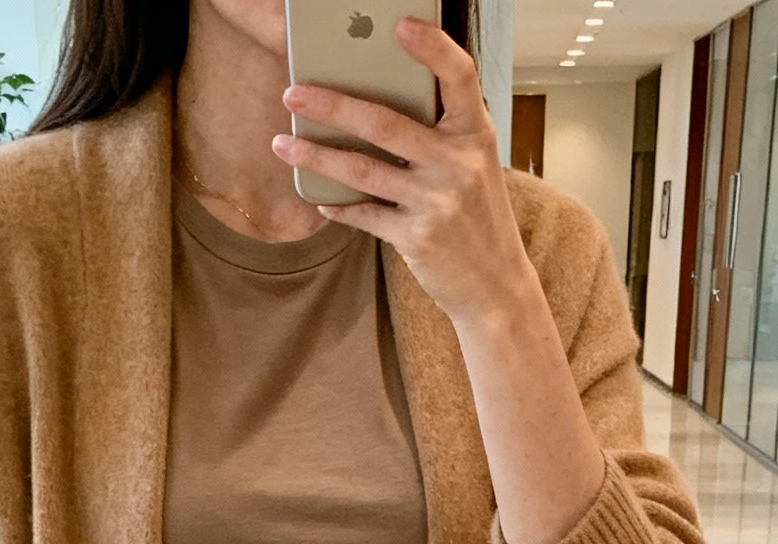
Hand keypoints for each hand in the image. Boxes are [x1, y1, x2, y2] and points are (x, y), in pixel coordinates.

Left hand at [274, 22, 534, 331]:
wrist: (495, 284)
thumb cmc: (477, 215)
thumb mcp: (472, 165)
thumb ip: (439, 134)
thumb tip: (374, 106)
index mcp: (475, 134)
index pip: (459, 76)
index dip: (432, 48)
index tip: (399, 25)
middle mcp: (458, 164)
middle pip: (385, 124)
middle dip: (331, 106)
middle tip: (292, 94)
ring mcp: (436, 202)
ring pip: (363, 170)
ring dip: (316, 157)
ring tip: (281, 144)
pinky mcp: (416, 238)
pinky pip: (365, 214)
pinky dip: (339, 206)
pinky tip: (319, 200)